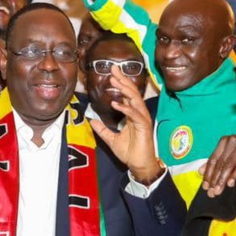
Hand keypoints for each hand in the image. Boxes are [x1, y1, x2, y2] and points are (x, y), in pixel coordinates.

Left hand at [89, 66, 162, 183]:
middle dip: (122, 80)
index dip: (120, 83)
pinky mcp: (144, 127)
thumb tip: (92, 121)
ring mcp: (142, 119)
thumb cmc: (130, 152)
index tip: (111, 74)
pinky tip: (116, 103)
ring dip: (125, 90)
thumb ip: (103, 129)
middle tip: (113, 69)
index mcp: (132, 114)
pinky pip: (135, 115)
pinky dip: (126, 108)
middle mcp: (138, 114)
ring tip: (114, 82)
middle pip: (131, 92)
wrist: (139, 165)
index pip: (126, 95)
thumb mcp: (111, 139)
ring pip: (135, 100)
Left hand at [199, 135, 235, 197]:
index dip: (208, 174)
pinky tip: (230, 184)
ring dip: (222, 180)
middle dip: (214, 179)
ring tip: (218, 191)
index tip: (205, 187)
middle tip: (211, 192)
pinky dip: (234, 175)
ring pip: (228, 165)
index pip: (213, 160)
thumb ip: (215, 162)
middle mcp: (231, 140)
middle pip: (220, 163)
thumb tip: (200, 171)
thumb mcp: (228, 154)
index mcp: (224, 141)